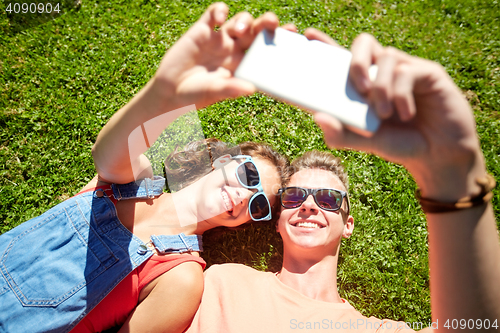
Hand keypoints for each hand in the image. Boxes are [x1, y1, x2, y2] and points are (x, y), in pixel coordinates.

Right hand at [152, 2, 278, 109]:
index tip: (292, 35)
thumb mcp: (214, 93)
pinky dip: (219, 11)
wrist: (170, 92)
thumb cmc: (195, 96)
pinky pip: (214, 13)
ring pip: (240, 20)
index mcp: (244, 65)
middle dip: (267, 23)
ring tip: (238, 31)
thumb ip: (231, 89)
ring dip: (244, 21)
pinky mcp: (202, 30)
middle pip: (257, 31)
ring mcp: (219, 38)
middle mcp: (234, 49)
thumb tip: (251, 88)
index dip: (279, 41)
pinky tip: (219, 17)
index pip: (266, 49)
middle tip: (272, 23)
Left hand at [306, 29, 485, 200]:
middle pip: (363, 43)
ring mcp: (405, 69)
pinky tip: (406, 114)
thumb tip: (317, 117)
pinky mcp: (427, 73)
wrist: (438, 156)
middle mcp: (382, 72)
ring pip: (385, 57)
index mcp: (364, 84)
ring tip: (384, 114)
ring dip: (380, 88)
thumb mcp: (367, 143)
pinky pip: (407, 71)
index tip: (309, 35)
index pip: (342, 58)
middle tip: (359, 89)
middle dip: (355, 61)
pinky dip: (401, 95)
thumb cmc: (400, 145)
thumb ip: (342, 134)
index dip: (326, 44)